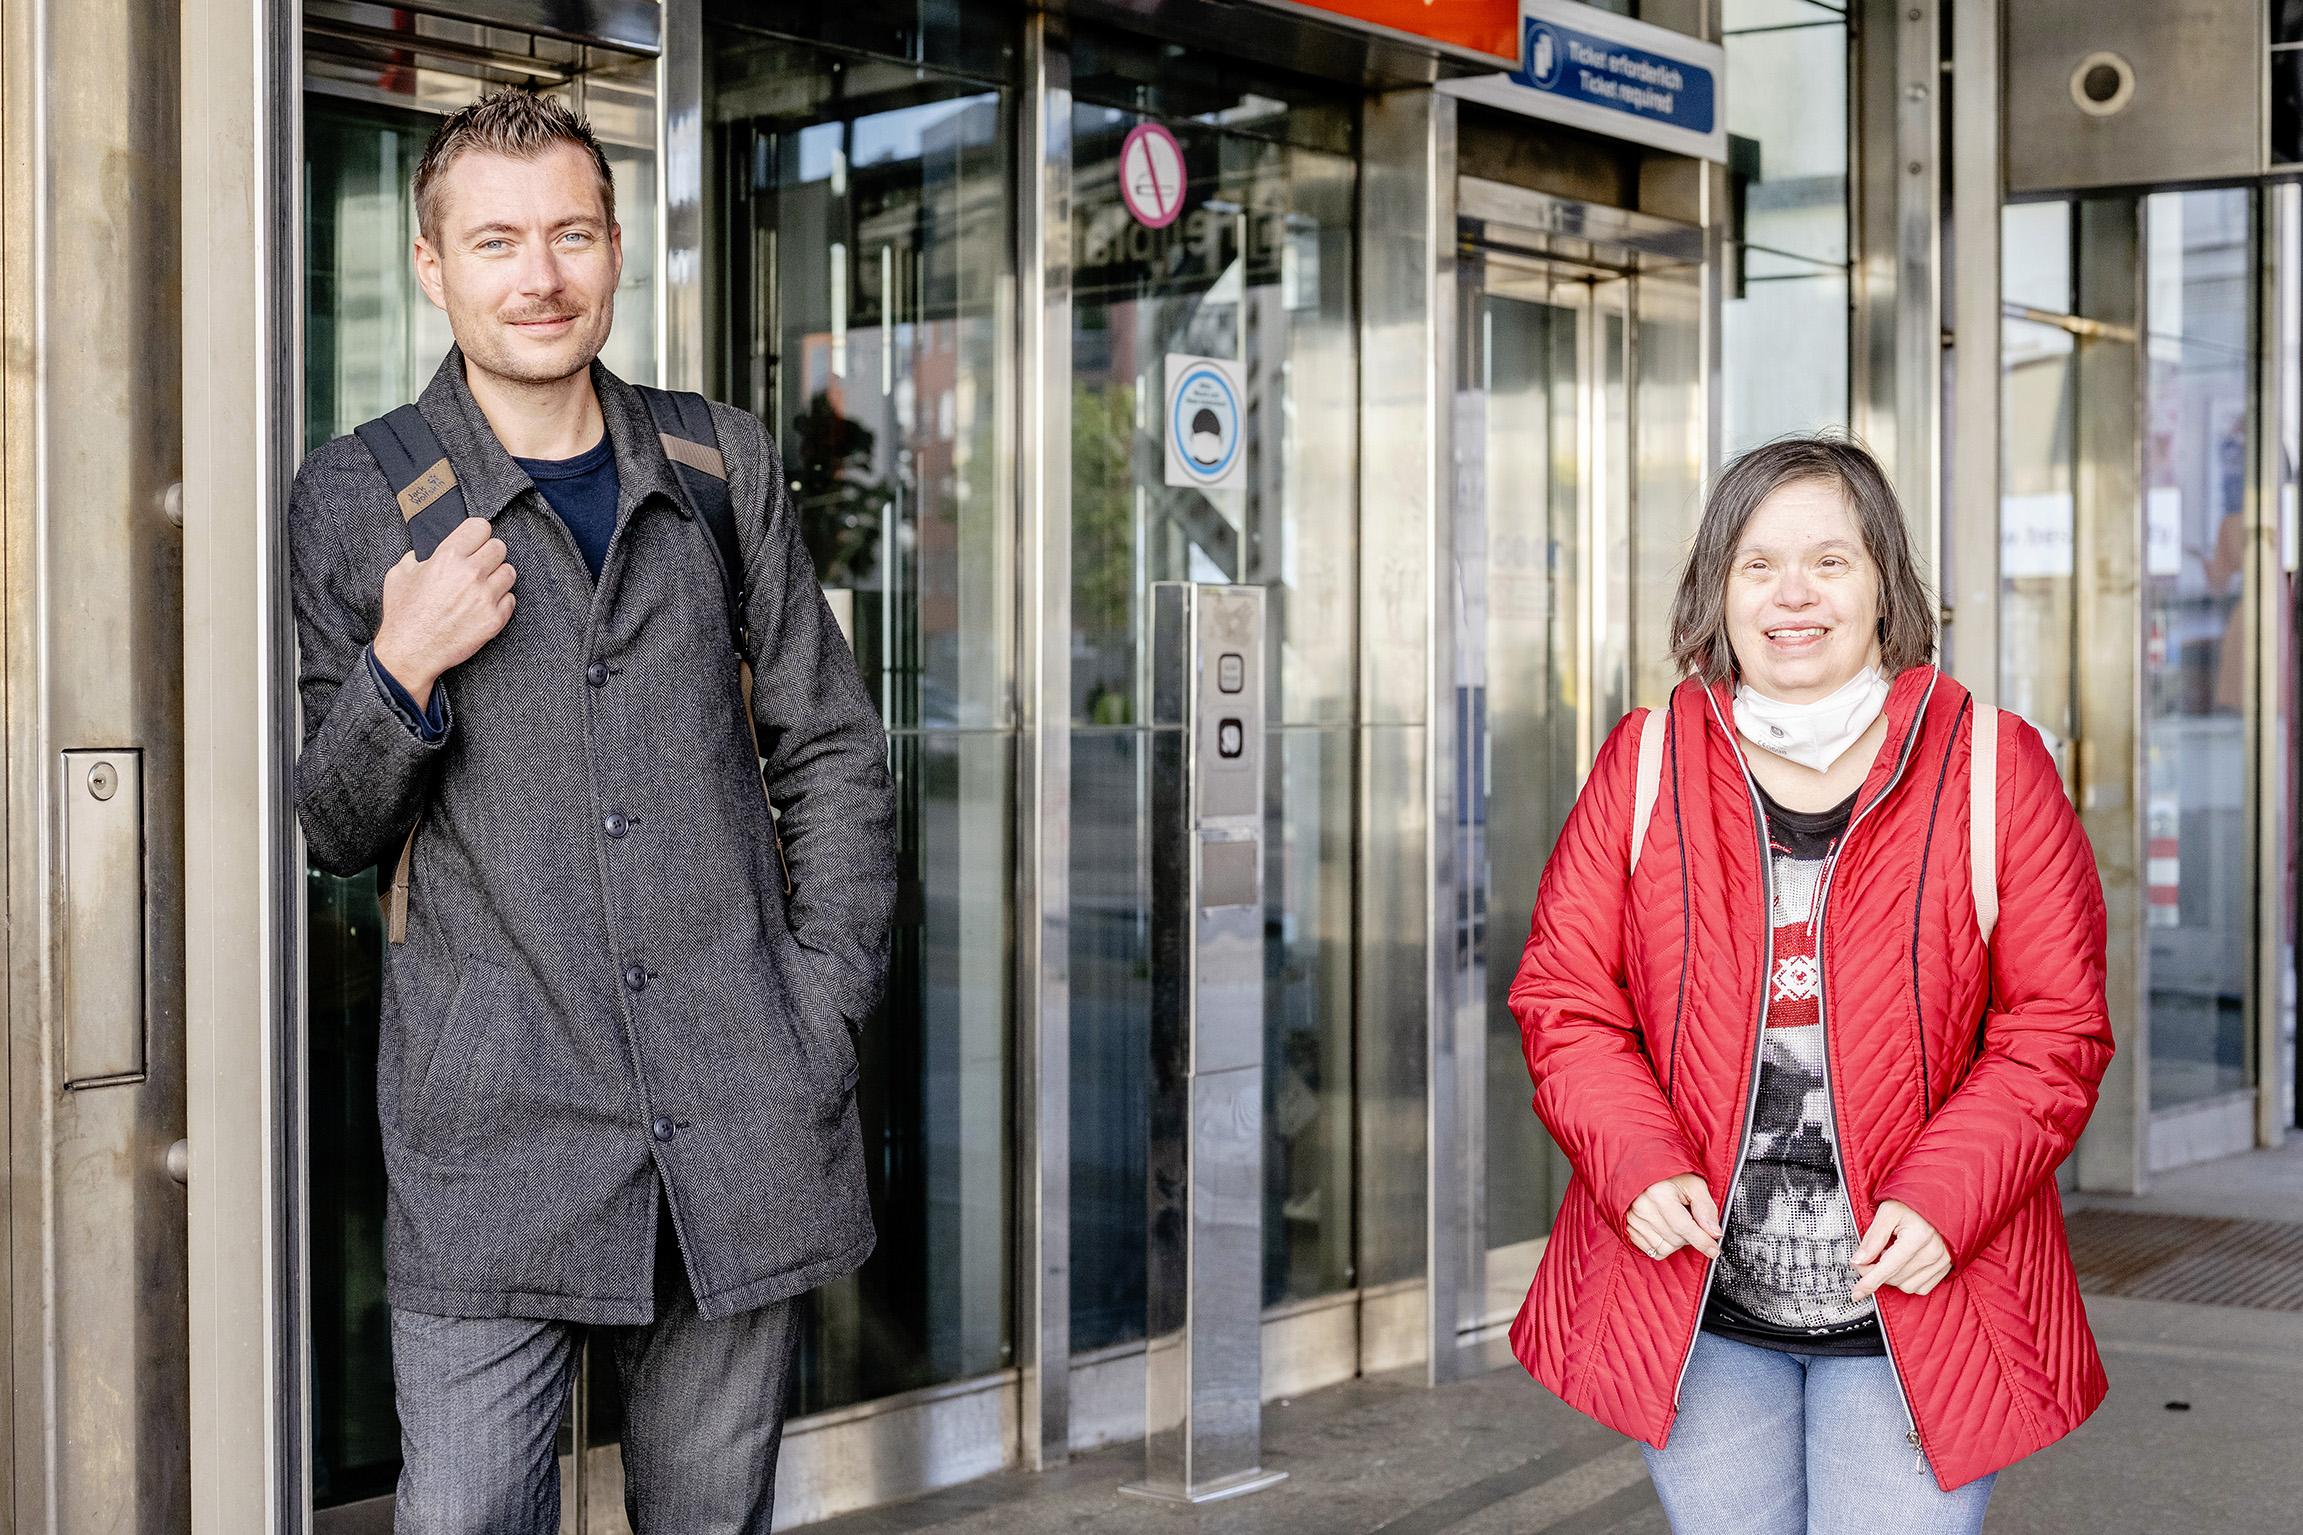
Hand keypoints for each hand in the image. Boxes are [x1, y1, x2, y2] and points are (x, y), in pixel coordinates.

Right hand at [371, 516, 515, 699]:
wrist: (411, 652)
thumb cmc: (404, 615)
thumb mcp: (399, 574)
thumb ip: (416, 557)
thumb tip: (424, 552)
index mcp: (448, 556)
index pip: (481, 526)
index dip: (477, 533)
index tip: (474, 541)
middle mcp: (471, 573)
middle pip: (499, 547)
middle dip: (488, 554)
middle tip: (478, 565)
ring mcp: (486, 597)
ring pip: (509, 572)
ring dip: (497, 576)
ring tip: (482, 586)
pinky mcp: (495, 619)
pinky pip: (510, 599)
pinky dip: (501, 600)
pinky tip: (484, 605)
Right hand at [1625, 1173, 1720, 1260]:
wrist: (1644, 1169)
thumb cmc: (1670, 1175)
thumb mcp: (1694, 1185)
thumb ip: (1706, 1209)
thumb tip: (1714, 1233)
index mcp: (1658, 1195)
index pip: (1684, 1227)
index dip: (1702, 1241)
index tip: (1713, 1250)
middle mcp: (1642, 1208)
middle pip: (1675, 1240)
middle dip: (1690, 1237)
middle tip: (1691, 1221)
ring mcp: (1632, 1219)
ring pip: (1663, 1248)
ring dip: (1676, 1242)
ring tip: (1677, 1224)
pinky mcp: (1628, 1228)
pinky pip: (1651, 1250)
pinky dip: (1663, 1245)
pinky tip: (1666, 1230)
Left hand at [1852, 1200, 1951, 1298]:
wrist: (1940, 1200)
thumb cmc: (1913, 1203)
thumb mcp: (1888, 1211)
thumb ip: (1873, 1237)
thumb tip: (1859, 1260)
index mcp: (1917, 1237)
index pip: (1887, 1268)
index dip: (1869, 1282)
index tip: (1856, 1292)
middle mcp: (1932, 1253)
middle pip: (1895, 1278)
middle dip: (1875, 1272)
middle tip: (1867, 1257)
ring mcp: (1942, 1262)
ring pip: (1907, 1286)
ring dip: (1892, 1276)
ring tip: (1890, 1254)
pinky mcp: (1946, 1268)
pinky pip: (1921, 1287)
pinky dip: (1907, 1280)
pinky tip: (1903, 1263)